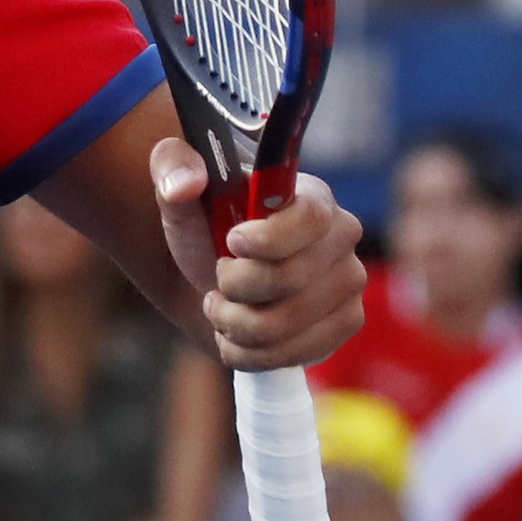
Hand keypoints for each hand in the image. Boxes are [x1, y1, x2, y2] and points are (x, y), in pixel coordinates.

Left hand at [152, 144, 364, 370]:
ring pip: (284, 325)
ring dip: (233, 323)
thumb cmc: (204, 226)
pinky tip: (235, 333)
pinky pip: (292, 354)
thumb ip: (172, 166)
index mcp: (311, 194)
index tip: (231, 242)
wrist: (214, 276)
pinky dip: (247, 352)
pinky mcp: (344, 324)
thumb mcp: (178, 187)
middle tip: (216, 279)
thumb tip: (184, 183)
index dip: (268, 239)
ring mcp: (349, 284)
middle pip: (290, 278)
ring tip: (219, 307)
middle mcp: (342, 237)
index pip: (310, 219)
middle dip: (234, 285)